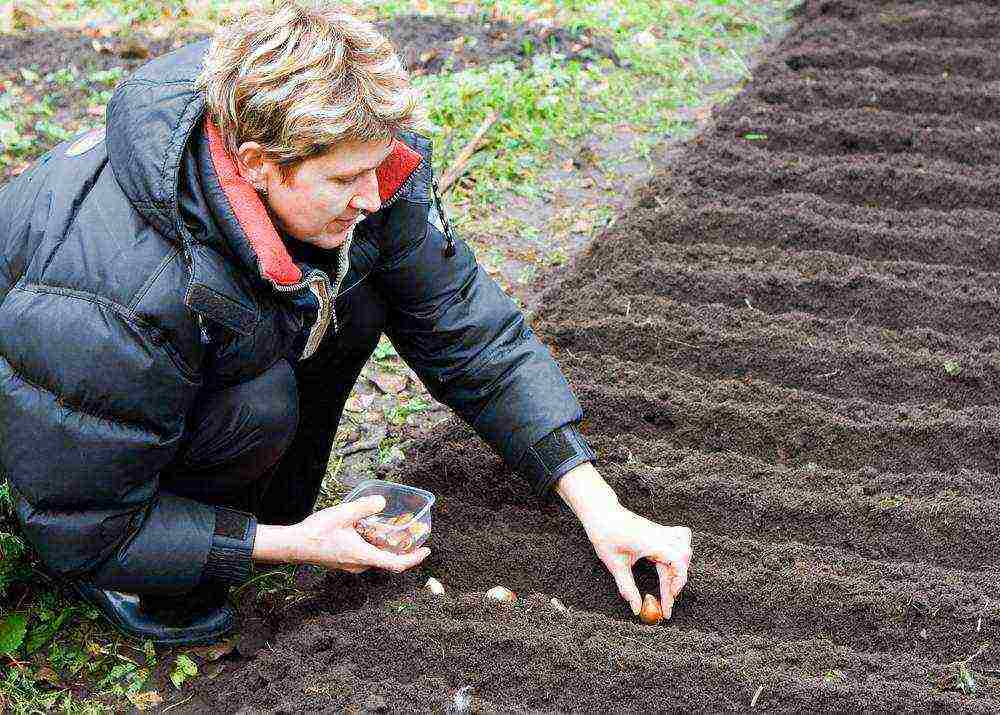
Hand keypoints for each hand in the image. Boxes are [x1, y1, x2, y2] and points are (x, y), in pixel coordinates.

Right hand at [255, 495, 430, 573]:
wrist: (293, 545)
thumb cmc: (316, 532)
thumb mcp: (343, 514)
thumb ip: (364, 507)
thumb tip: (382, 502)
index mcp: (363, 556)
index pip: (396, 564)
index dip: (414, 559)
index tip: (426, 550)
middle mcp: (359, 564)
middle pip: (387, 559)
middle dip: (401, 547)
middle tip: (409, 532)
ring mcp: (350, 565)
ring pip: (375, 556)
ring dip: (385, 545)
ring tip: (389, 527)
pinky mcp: (343, 561)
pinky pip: (364, 555)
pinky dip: (372, 544)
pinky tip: (367, 529)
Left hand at [580, 505, 691, 617]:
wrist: (600, 511)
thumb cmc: (605, 535)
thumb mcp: (614, 564)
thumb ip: (627, 588)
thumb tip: (637, 609)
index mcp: (649, 541)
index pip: (677, 559)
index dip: (678, 580)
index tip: (670, 598)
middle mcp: (658, 534)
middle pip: (682, 558)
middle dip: (676, 582)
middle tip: (666, 602)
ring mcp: (659, 531)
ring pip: (684, 545)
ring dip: (680, 566)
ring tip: (669, 583)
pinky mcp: (658, 530)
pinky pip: (679, 539)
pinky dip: (678, 554)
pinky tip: (667, 566)